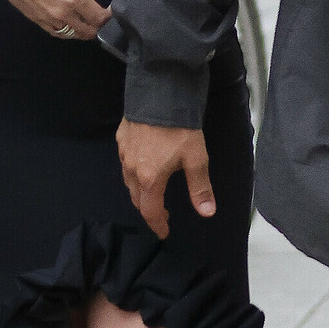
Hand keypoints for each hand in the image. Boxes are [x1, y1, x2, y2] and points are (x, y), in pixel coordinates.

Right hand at [0, 0, 122, 38]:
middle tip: (100, 16)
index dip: (108, 15)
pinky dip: (66, 31)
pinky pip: (56, 33)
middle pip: (88, 31)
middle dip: (98, 26)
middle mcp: (63, 13)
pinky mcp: (36, 20)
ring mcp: (48, 19)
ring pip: (72, 35)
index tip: (110, 9)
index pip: (99, 17)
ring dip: (82, 31)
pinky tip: (67, 22)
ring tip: (85, 20)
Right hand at [117, 120, 214, 238]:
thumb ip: (200, 188)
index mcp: (150, 179)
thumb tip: (207, 212)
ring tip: (153, 193)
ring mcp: (124, 153)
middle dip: (148, 210)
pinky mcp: (121, 138)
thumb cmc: (180, 129)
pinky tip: (143, 165)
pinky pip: (124, 162)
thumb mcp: (196, 159)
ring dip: (140, 192)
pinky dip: (133, 172)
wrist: (160, 95)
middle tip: (162, 214)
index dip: (157, 224)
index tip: (163, 232)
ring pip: (128, 181)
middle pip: (137, 199)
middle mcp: (132, 169)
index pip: (150, 211)